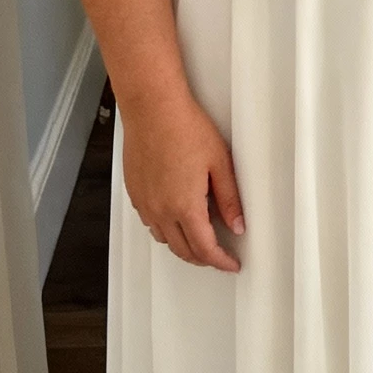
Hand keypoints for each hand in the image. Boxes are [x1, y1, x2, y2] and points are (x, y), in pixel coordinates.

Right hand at [120, 89, 244, 272]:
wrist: (152, 108)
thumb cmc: (184, 127)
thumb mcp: (220, 163)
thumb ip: (230, 199)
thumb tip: (237, 224)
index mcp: (185, 206)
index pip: (205, 248)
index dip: (221, 261)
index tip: (231, 263)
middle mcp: (161, 209)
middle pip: (183, 250)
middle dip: (203, 258)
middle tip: (219, 256)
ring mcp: (145, 202)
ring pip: (164, 239)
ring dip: (183, 246)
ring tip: (199, 239)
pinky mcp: (134, 192)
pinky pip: (150, 222)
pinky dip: (165, 229)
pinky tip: (175, 218)